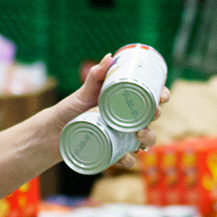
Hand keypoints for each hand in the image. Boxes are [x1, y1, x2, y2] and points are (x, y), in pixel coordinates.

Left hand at [69, 53, 173, 168]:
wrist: (53, 132)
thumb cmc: (70, 109)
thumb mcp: (83, 92)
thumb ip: (95, 76)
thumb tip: (109, 57)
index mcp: (125, 103)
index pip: (150, 98)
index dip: (162, 96)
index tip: (162, 96)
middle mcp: (127, 121)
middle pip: (151, 118)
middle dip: (156, 116)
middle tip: (153, 114)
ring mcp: (121, 138)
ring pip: (145, 140)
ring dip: (148, 138)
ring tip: (139, 135)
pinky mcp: (113, 153)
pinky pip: (126, 159)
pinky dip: (128, 159)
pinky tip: (126, 156)